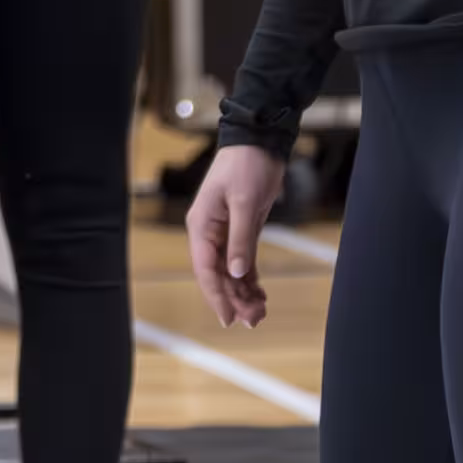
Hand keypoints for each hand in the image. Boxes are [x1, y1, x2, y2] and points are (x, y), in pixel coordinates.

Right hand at [187, 144, 282, 329]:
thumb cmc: (247, 166)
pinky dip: (250, 280)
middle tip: (254, 320)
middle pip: (218, 275)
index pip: (205, 269)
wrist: (260, 141)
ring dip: (243, 293)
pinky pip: (242, 262)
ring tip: (260, 313)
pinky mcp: (241, 230)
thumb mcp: (244, 203)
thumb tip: (237, 274)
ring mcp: (224, 232)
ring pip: (231, 272)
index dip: (216, 296)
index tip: (229, 319)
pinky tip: (260, 296)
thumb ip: (240, 240)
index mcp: (201, 225)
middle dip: (233, 299)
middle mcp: (209, 232)